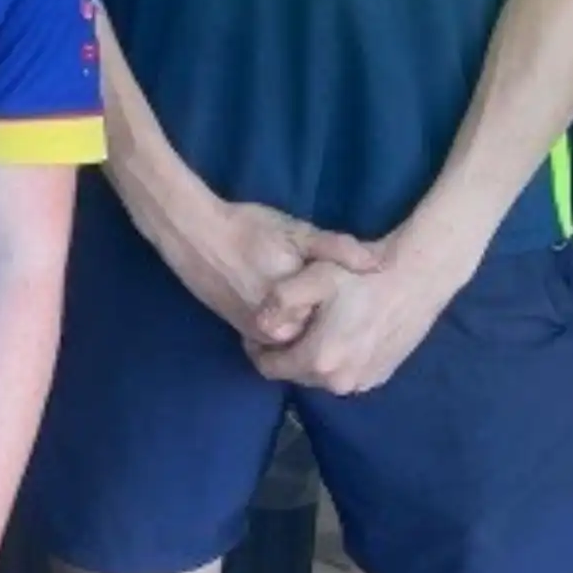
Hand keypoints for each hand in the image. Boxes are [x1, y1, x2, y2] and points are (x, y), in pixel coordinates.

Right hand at [137, 185, 372, 351]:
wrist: (194, 235)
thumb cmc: (248, 230)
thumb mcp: (297, 232)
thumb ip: (337, 249)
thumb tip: (378, 264)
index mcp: (299, 306)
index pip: (342, 325)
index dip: (354, 312)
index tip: (363, 300)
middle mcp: (280, 330)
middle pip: (320, 339)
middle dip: (335, 327)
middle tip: (348, 308)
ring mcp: (260, 334)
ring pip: (298, 343)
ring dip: (312, 331)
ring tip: (324, 309)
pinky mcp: (244, 332)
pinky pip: (278, 342)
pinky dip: (291, 330)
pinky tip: (297, 311)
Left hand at [254, 211, 484, 398]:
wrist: (417, 279)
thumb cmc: (362, 275)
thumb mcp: (313, 277)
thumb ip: (279, 302)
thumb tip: (261, 326)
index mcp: (319, 360)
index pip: (270, 368)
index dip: (257, 349)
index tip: (256, 331)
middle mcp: (340, 382)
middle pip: (296, 373)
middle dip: (285, 353)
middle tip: (287, 325)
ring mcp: (363, 383)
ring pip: (321, 375)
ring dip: (311, 357)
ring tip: (314, 327)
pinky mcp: (380, 377)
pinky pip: (345, 373)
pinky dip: (336, 359)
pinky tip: (341, 332)